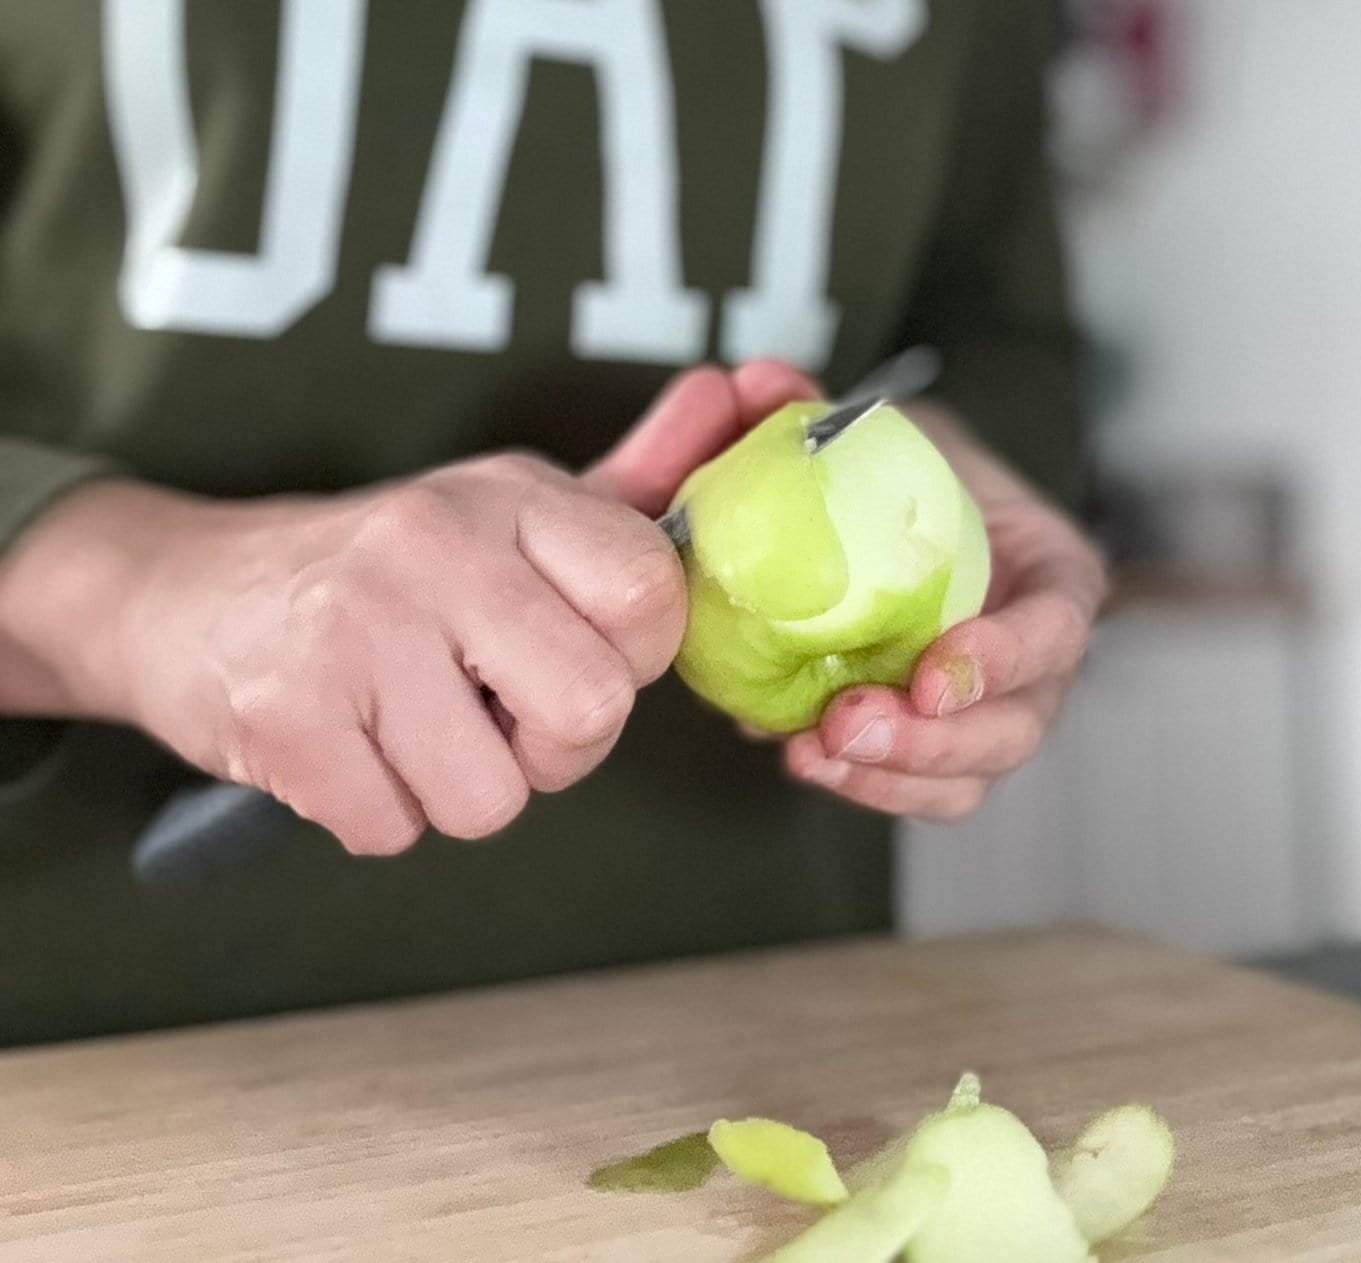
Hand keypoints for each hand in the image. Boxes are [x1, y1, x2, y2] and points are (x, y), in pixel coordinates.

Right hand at [0, 360, 814, 854]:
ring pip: (493, 798)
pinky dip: (374, 811)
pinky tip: (345, 744)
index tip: (570, 655)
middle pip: (592, 712)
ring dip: (456, 788)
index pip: (654, 594)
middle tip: (491, 714)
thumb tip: (740, 389)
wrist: (179, 590)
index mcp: (511, 494)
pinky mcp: (288, 713)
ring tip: (406, 724)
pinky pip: (394, 829)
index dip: (629, 659)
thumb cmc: (380, 570)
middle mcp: (439, 542)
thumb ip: (629, 484)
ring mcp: (357, 625)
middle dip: (552, 749)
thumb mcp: (503, 512)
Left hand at [784, 402, 1105, 820]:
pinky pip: (911, 788)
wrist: (900, 527)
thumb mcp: (894, 433)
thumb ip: (830, 414)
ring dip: (890, 779)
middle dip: (936, 743)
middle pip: (1015, 729)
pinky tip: (797, 755)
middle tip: (849, 725)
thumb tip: (759, 381)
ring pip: (964, 781)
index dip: (1004, 660)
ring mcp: (986, 716)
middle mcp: (1034, 663)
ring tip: (812, 754)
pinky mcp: (933, 749)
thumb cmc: (918, 481)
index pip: (1057, 630)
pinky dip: (859, 784)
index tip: (933, 673)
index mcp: (1053, 579)